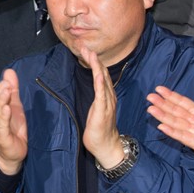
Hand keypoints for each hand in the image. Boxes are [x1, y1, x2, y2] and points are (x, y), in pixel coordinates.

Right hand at [0, 69, 27, 174]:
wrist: (14, 153)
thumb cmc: (13, 128)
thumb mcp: (15, 105)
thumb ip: (12, 89)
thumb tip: (9, 71)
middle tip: (5, 83)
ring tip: (6, 92)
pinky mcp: (3, 137)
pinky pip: (1, 126)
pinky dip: (3, 117)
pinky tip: (6, 109)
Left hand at [79, 47, 124, 167]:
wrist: (106, 146)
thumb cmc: (99, 130)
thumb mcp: (95, 110)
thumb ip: (96, 99)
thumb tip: (94, 89)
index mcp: (106, 96)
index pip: (100, 75)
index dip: (94, 62)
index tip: (85, 50)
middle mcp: (109, 97)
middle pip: (102, 73)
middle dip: (93, 59)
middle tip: (84, 45)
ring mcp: (107, 103)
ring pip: (102, 80)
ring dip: (96, 66)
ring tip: (90, 53)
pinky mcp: (103, 110)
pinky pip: (102, 94)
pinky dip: (100, 82)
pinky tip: (98, 73)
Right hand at [147, 79, 193, 174]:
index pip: (182, 102)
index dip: (171, 96)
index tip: (159, 89)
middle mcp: (193, 121)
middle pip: (175, 111)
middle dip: (162, 104)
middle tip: (150, 97)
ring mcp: (192, 132)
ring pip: (175, 122)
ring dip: (163, 116)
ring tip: (151, 109)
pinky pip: (181, 136)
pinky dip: (172, 132)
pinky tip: (162, 126)